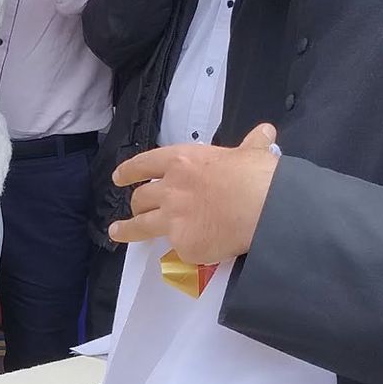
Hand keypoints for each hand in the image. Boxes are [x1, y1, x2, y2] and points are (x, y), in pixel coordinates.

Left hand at [109, 124, 279, 262]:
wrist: (265, 209)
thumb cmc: (257, 175)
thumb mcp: (252, 152)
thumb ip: (252, 144)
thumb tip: (265, 133)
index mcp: (182, 162)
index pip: (145, 164)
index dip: (129, 171)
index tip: (119, 177)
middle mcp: (170, 189)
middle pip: (140, 197)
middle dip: (135, 203)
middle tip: (135, 207)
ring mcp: (173, 219)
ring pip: (141, 225)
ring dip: (127, 229)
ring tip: (117, 232)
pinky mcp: (183, 244)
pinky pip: (180, 249)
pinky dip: (186, 249)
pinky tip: (194, 250)